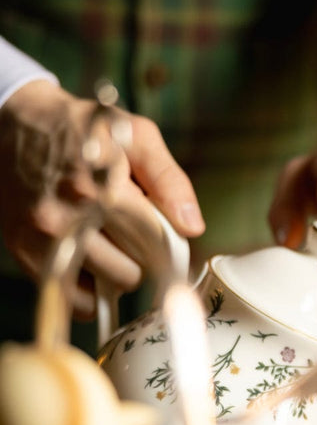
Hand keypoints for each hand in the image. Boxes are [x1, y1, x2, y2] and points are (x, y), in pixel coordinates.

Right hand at [0, 80, 204, 317]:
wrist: (13, 125)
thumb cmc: (83, 129)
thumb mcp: (136, 136)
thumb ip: (169, 180)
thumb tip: (192, 226)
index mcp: (101, 187)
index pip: (154, 242)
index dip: (168, 244)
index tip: (169, 240)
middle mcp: (67, 218)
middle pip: (132, 270)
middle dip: (140, 256)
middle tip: (131, 231)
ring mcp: (43, 239)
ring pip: (105, 286)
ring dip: (116, 272)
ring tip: (109, 241)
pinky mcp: (24, 252)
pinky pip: (73, 299)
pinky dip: (88, 288)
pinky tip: (90, 260)